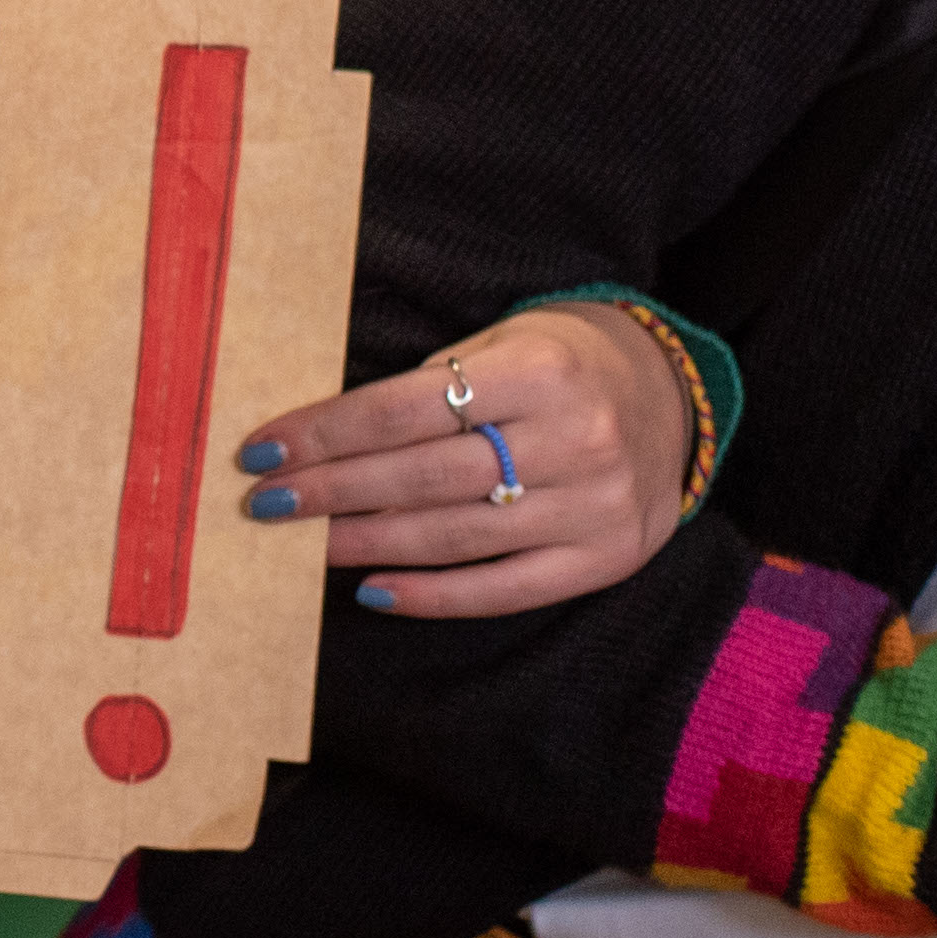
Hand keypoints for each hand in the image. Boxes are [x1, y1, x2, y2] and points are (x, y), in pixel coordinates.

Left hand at [235, 304, 695, 619]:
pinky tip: (374, 589)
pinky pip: (505, 588)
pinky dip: (434, 595)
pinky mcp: (605, 558)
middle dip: (332, 492)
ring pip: (456, 536)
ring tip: (305, 543)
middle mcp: (573, 440)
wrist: (673, 396)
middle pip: (423, 476)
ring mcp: (594, 507)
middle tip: (265, 504)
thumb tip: (321, 435)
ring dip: (367, 543)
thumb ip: (430, 383)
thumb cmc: (559, 363)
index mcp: (539, 371)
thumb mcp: (503, 342)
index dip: (327, 434)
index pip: (404, 410)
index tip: (263, 451)